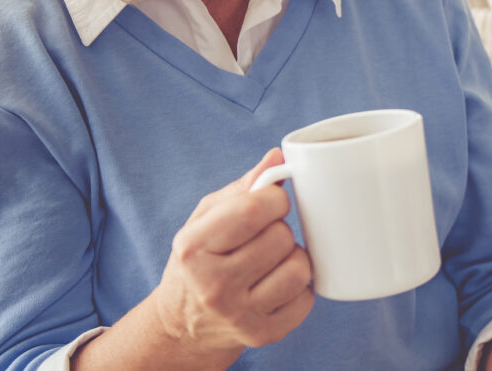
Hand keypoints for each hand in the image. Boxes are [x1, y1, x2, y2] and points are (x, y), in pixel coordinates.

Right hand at [148, 149, 314, 354]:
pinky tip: (277, 285)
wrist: (184, 325)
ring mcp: (239, 315)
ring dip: (293, 258)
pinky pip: (306, 298)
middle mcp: (213, 286)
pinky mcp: (263, 334)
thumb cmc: (200, 260)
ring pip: (299, 268)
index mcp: (194, 249)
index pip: (256, 209)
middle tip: (264, 238)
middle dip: (279, 230)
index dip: (275, 199)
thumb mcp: (206, 219)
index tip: (272, 203)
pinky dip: (299, 288)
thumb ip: (243, 187)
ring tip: (272, 261)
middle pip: (281, 237)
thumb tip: (278, 156)